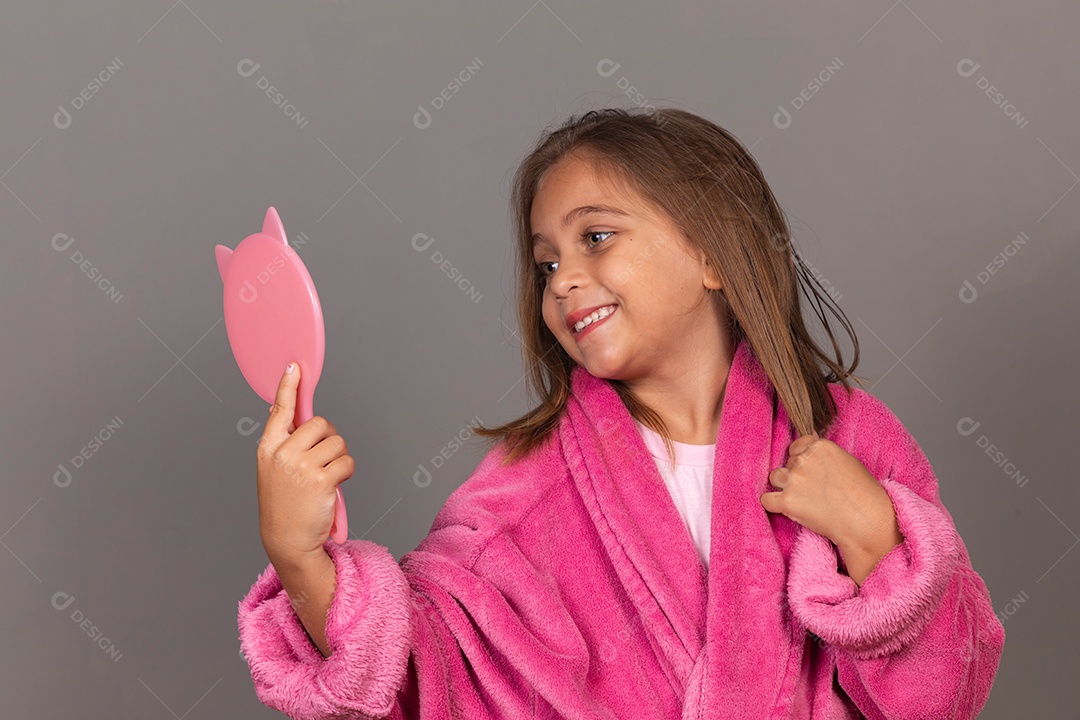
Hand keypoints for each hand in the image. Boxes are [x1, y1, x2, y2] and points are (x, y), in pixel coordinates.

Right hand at [256, 362, 354, 563]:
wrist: (287, 539)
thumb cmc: (283, 503)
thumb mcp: (273, 469)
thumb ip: (281, 441)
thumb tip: (280, 409)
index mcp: (269, 448)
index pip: (280, 410)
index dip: (289, 386)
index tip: (296, 367)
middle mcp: (283, 453)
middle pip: (320, 423)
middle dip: (329, 437)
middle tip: (324, 457)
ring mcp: (302, 466)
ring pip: (337, 442)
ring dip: (339, 457)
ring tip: (327, 475)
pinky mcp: (321, 479)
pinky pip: (347, 460)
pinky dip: (346, 472)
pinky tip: (334, 485)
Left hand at [760, 432, 902, 581]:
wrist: (867, 521)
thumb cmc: (864, 494)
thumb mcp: (847, 462)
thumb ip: (824, 454)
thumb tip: (810, 442)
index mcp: (819, 446)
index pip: (797, 446)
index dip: (803, 459)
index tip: (812, 472)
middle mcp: (804, 459)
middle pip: (788, 463)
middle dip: (797, 475)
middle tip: (814, 491)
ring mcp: (794, 480)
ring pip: (774, 477)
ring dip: (783, 487)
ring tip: (802, 499)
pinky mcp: (787, 501)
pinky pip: (766, 499)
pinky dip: (773, 505)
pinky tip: (786, 509)